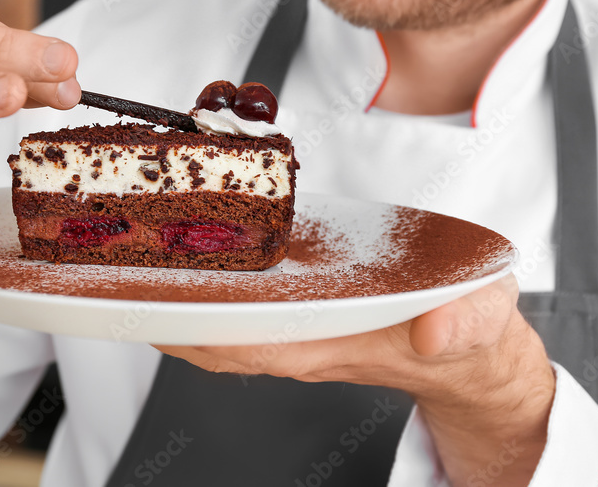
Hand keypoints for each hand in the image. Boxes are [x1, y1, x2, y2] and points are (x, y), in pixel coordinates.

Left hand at [155, 274, 555, 485]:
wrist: (469, 340)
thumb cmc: (470, 326)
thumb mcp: (482, 316)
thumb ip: (465, 323)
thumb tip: (433, 331)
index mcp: (339, 343)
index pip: (254, 345)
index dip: (201, 332)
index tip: (153, 311)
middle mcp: (304, 338)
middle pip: (216, 337)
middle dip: (166, 311)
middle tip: (115, 271)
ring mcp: (296, 323)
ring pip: (220, 321)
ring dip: (175, 296)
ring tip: (129, 258)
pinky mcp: (298, 303)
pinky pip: (237, 300)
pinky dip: (204, 281)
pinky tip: (182, 250)